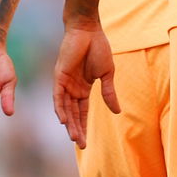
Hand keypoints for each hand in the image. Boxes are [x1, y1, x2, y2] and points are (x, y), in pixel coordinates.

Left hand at [52, 24, 119, 148]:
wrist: (88, 31)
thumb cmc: (99, 48)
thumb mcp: (107, 74)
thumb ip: (109, 93)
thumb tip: (118, 112)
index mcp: (84, 88)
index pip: (82, 112)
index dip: (84, 126)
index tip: (86, 142)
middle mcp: (72, 88)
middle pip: (73, 114)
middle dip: (77, 129)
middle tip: (81, 145)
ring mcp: (64, 83)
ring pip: (65, 109)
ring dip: (69, 123)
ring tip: (74, 137)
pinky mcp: (59, 77)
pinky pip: (58, 96)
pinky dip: (60, 108)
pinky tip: (63, 120)